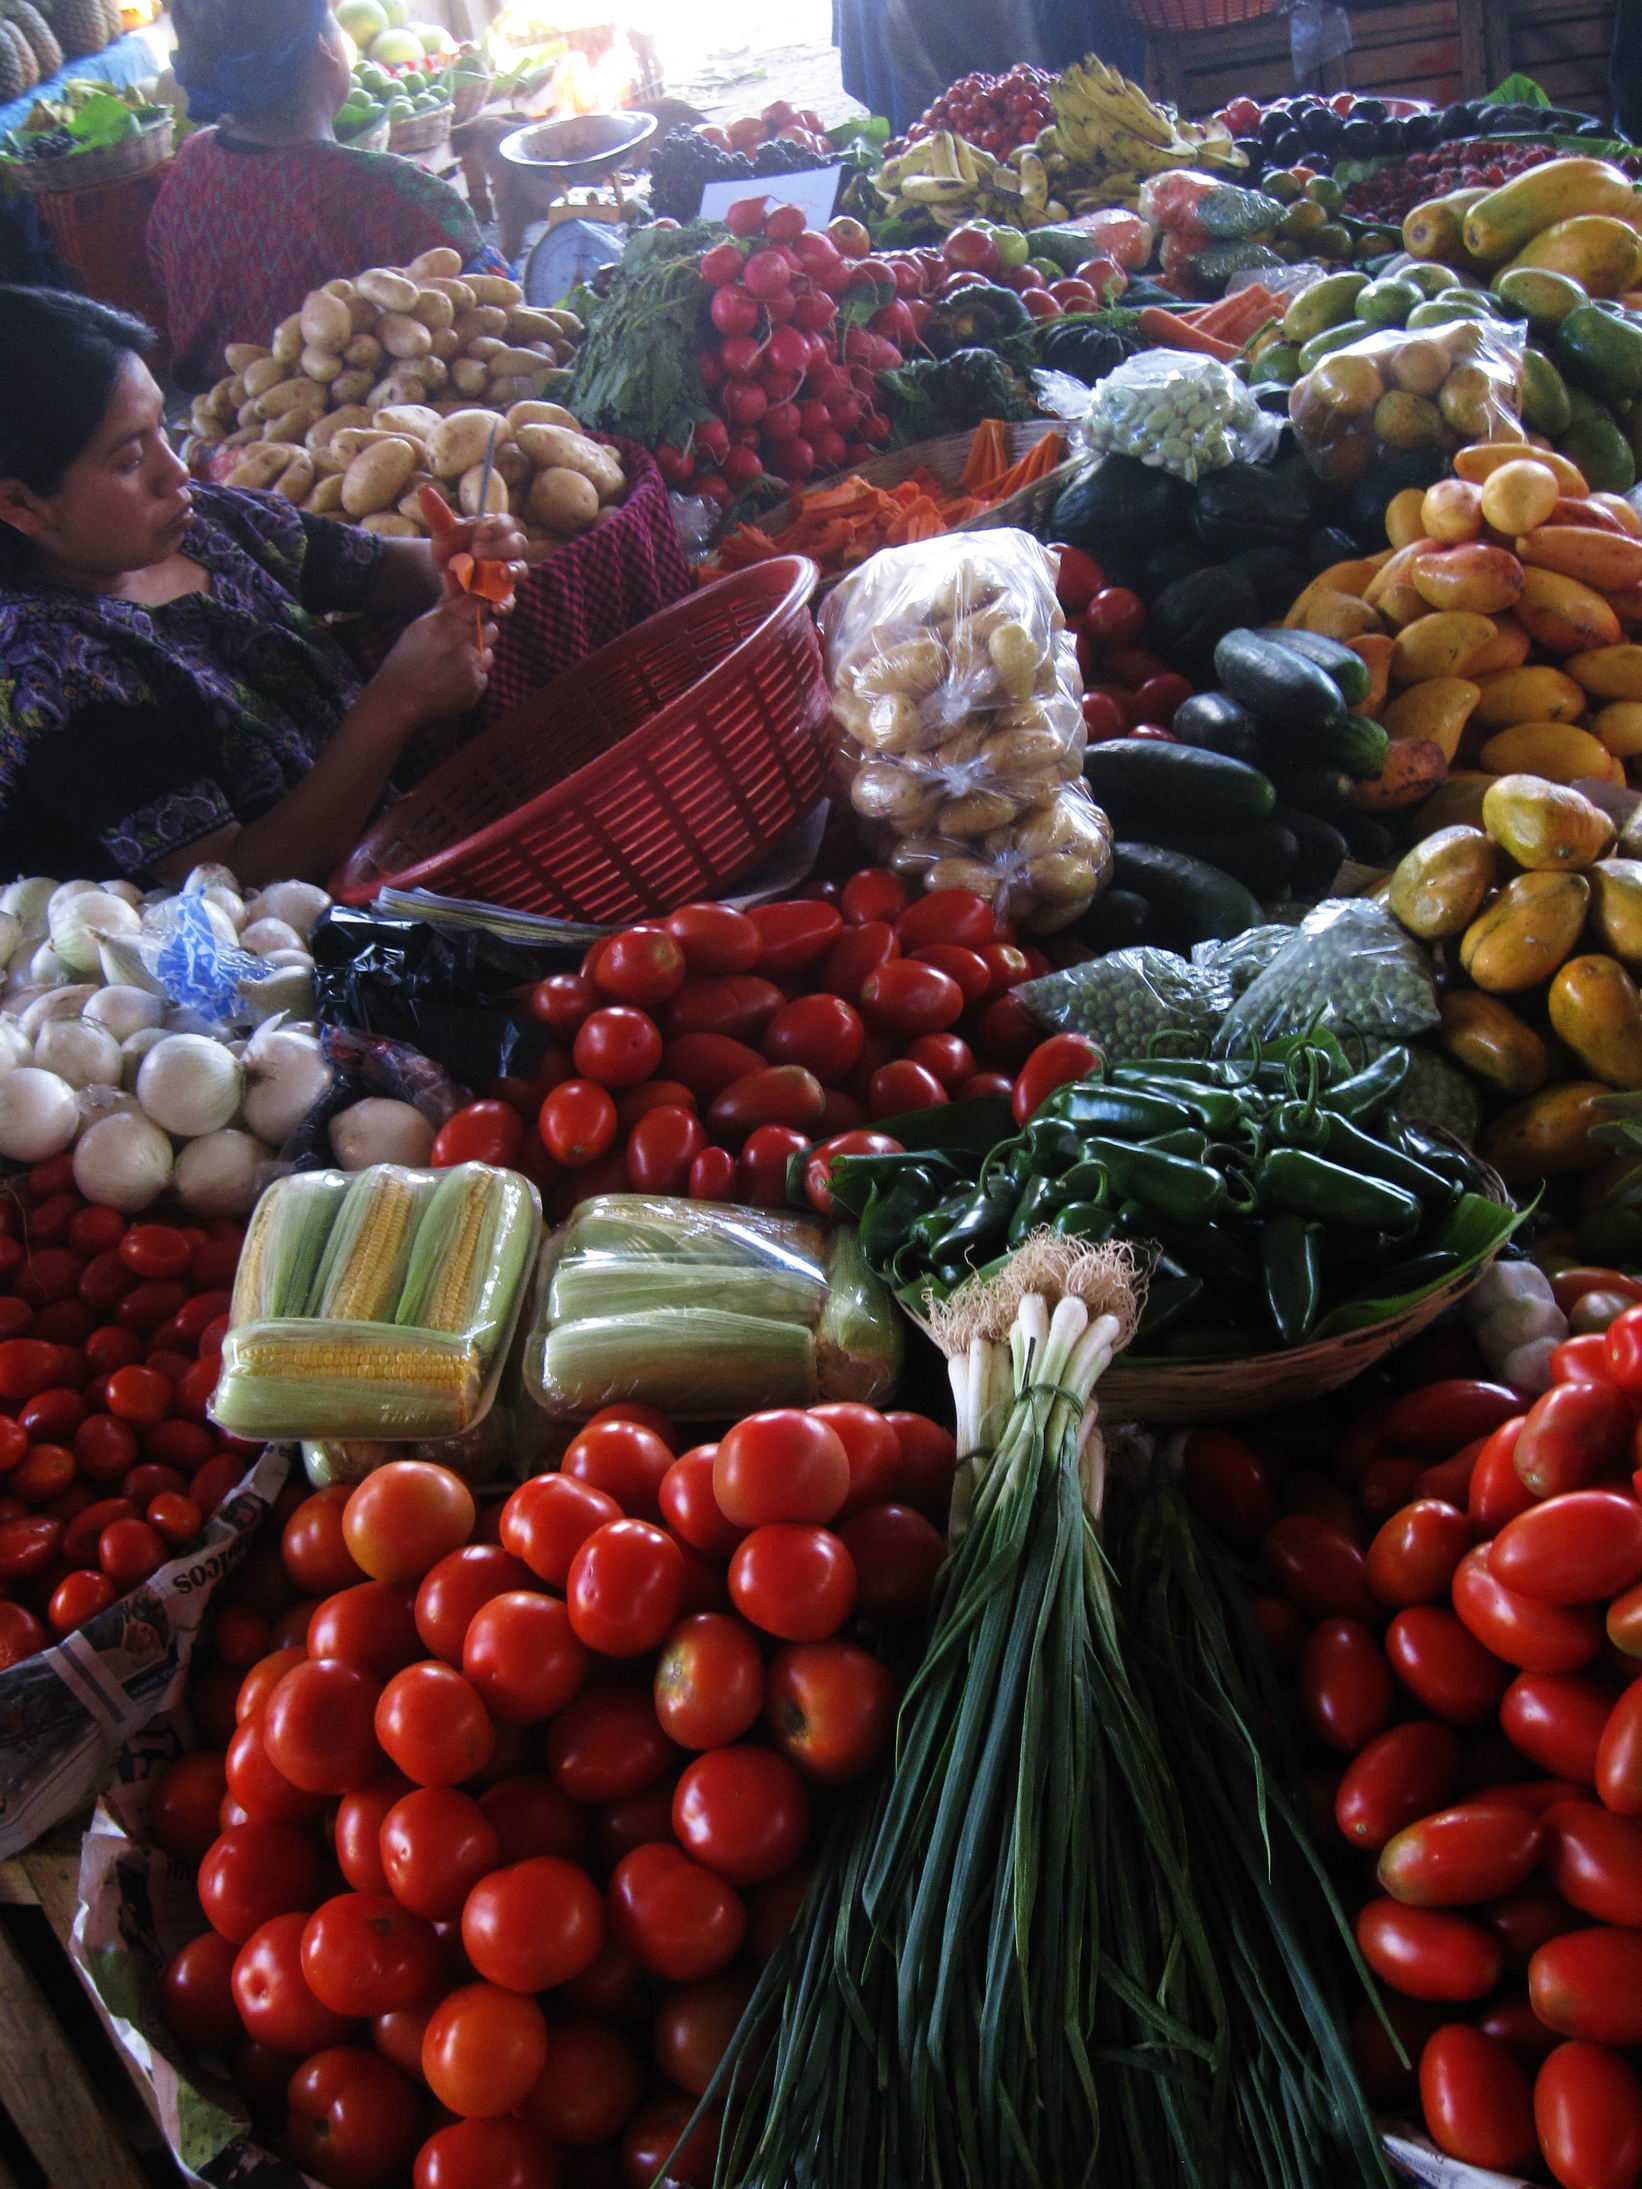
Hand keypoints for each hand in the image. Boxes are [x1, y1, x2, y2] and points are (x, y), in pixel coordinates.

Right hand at [368, 596, 496, 725]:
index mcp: (447, 622)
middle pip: (490, 627)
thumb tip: (452, 577)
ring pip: (489, 652)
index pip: (478, 602)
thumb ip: (443, 605)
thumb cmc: (405, 660)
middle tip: (461, 640)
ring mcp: (472, 665)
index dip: (478, 605)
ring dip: (477, 654)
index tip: (474, 610)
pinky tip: (453, 678)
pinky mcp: (477, 686)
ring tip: (454, 663)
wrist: (400, 700)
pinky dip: (473, 675)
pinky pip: (483, 673)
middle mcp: (463, 641)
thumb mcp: (419, 627)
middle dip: (479, 632)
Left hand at [433, 509, 528, 609]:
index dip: (499, 527)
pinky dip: (505, 604)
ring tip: (502, 574)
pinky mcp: (503, 595)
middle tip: (477, 554)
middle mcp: (508, 549)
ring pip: (520, 570)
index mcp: (496, 528)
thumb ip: (438, 515)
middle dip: (500, 549)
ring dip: (513, 572)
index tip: (481, 532)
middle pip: (517, 545)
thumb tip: (424, 490)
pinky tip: (496, 608)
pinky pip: (510, 599)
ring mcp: (508, 572)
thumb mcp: (442, 532)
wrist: (446, 575)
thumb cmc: (450, 547)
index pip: (507, 522)